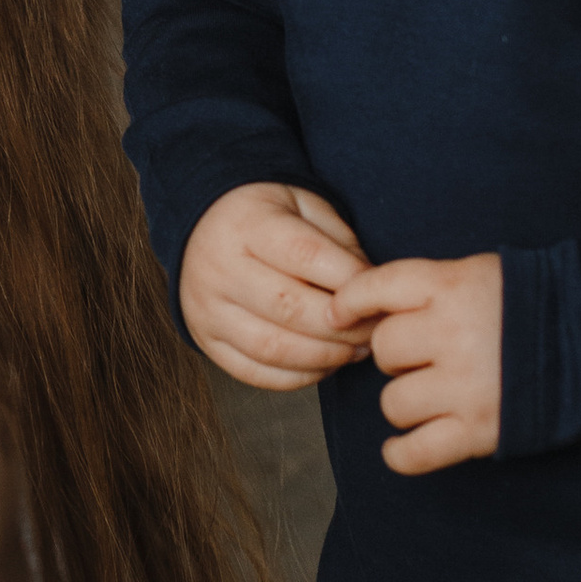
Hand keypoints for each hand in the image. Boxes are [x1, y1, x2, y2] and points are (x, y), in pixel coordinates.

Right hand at [179, 182, 370, 388]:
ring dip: (325, 357)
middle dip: (344, 328)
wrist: (202, 225)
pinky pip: (255, 372)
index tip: (378, 294)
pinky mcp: (206, 340)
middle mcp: (220, 268)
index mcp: (248, 224)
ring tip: (354, 350)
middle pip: (290, 308)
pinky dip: (298, 376)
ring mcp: (208, 309)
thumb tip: (372, 289)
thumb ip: (339, 242)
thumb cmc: (265, 217)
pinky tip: (324, 363)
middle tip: (375, 330)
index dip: (350, 281)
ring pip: (273, 348)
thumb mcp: (304, 205)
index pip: (306, 255)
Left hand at [333, 252, 502, 471]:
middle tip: (428, 355)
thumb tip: (366, 307)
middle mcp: (452, 334)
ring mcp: (465, 385)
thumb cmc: (536, 303)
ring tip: (435, 394)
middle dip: (398, 355)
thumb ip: (429, 287)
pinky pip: (416, 452)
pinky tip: (401, 448)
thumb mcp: (481, 274)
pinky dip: (402, 454)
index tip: (340, 315)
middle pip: (384, 349)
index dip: (352, 303)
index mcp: (451, 287)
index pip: (377, 288)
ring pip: (394, 402)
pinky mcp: (479, 429)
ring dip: (406, 401)